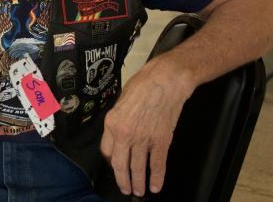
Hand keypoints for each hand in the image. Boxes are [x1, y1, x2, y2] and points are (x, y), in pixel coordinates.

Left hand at [100, 57, 193, 196]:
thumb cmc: (142, 86)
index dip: (111, 161)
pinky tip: (155, 187)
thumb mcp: (120, 102)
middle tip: (125, 189)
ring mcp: (144, 139)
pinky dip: (157, 178)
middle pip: (120, 164)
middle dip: (122, 180)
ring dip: (138, 183)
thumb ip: (117, 121)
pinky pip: (157, 165)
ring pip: (138, 168)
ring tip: (138, 192)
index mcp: (112, 123)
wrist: (165, 81)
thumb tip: (118, 136)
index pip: (107, 151)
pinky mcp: (162, 141)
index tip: (115, 166)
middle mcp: (126, 134)